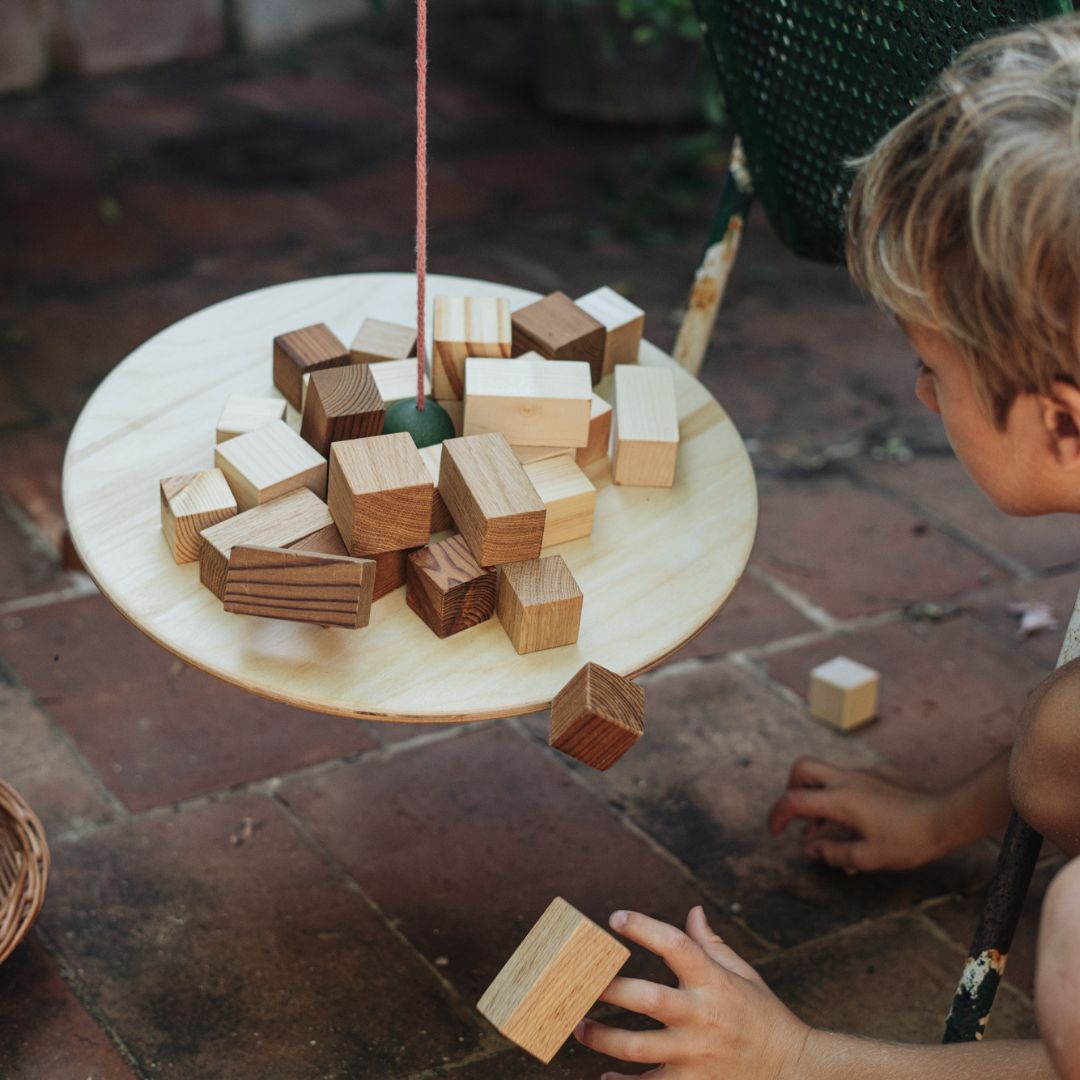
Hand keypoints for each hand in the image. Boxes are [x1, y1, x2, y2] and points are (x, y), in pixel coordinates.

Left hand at [573, 907, 808, 1078]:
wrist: (793, 1068)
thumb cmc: (762, 1014)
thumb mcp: (741, 973)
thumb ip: (710, 944)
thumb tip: (692, 910)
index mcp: (713, 981)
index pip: (675, 945)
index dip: (644, 928)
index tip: (614, 918)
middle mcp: (702, 1015)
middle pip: (648, 998)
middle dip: (609, 989)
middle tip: (577, 980)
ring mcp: (696, 1054)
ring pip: (638, 1047)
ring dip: (601, 1037)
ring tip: (577, 1025)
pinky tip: (604, 1074)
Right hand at [768, 757, 952, 871]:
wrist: (944, 818)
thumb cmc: (908, 840)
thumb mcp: (868, 857)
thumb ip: (833, 853)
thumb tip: (811, 849)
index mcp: (840, 799)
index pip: (794, 800)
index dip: (777, 816)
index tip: (775, 832)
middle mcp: (845, 780)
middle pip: (801, 768)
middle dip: (791, 790)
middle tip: (800, 817)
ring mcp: (860, 776)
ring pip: (822, 774)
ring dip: (815, 798)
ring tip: (827, 831)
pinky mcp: (873, 778)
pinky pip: (842, 782)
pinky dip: (835, 799)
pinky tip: (851, 826)